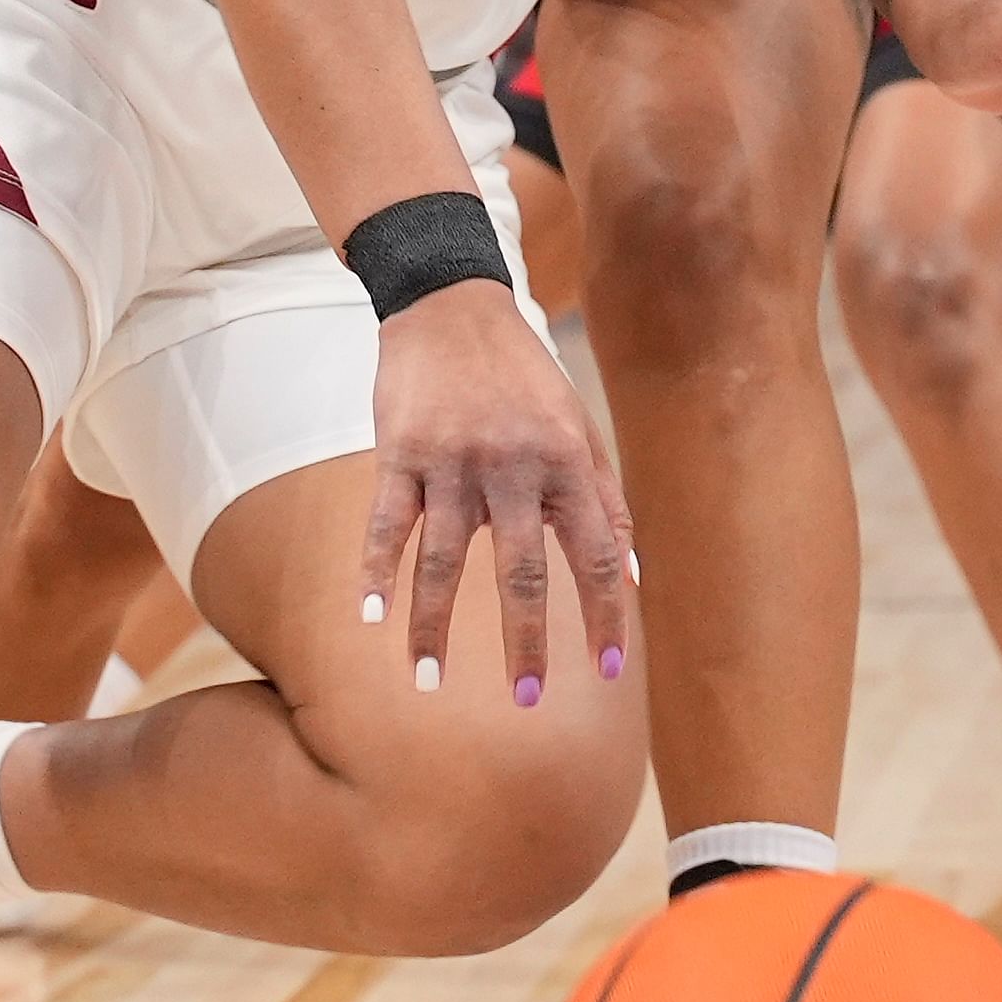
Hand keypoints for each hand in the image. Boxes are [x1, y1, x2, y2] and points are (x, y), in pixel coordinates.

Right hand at [359, 279, 628, 708]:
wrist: (449, 303)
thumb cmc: (522, 375)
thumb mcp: (576, 427)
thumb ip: (604, 500)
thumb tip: (630, 578)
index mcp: (564, 461)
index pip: (594, 553)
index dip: (604, 614)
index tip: (607, 670)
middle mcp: (511, 465)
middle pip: (519, 572)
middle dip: (525, 643)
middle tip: (526, 698)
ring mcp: (450, 462)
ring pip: (442, 561)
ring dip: (434, 626)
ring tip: (429, 682)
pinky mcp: (400, 453)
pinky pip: (385, 524)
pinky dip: (376, 571)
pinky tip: (370, 617)